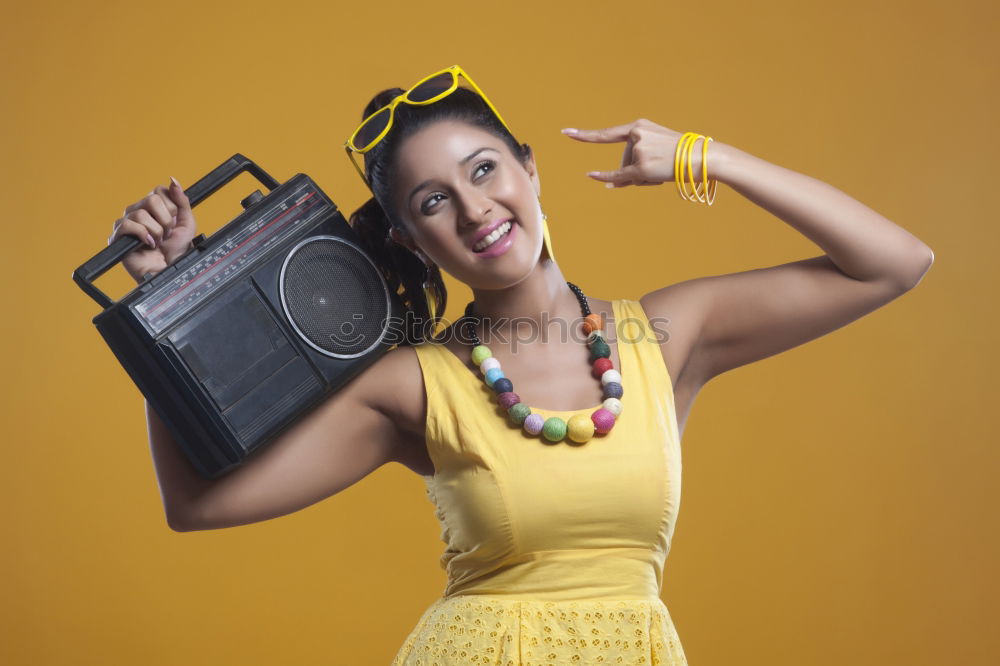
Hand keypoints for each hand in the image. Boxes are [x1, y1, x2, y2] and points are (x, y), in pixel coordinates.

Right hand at [107, 177, 197, 283]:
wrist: (171, 270)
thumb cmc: (177, 250)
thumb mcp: (187, 223)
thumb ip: (182, 201)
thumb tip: (173, 180)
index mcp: (153, 207)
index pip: (159, 190)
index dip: (171, 207)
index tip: (175, 222)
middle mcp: (138, 211)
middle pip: (151, 199)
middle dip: (165, 220)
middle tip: (166, 234)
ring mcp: (127, 222)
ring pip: (141, 213)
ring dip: (156, 231)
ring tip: (157, 242)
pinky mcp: (118, 236)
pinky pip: (128, 225)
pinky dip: (143, 235)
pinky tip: (148, 244)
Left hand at [562, 118, 707, 188]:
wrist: (699, 157)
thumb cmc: (678, 156)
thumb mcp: (654, 156)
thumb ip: (631, 168)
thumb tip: (608, 184)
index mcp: (639, 127)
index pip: (608, 134)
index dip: (585, 135)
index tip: (566, 132)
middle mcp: (636, 135)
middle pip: (623, 160)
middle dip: (636, 170)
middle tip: (660, 169)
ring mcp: (638, 150)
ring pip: (628, 172)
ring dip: (642, 178)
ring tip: (663, 172)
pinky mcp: (641, 166)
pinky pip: (618, 175)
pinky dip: (604, 177)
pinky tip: (590, 175)